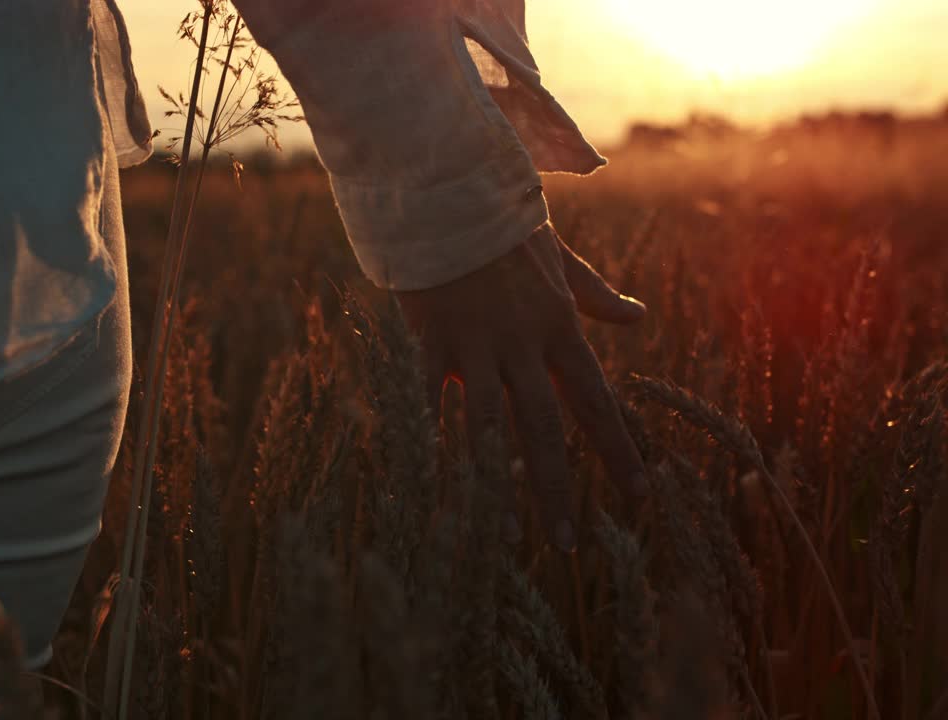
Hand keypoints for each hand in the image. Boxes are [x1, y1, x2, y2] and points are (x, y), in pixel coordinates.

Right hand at [394, 221, 647, 551]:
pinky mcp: (430, 338)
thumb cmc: (500, 217)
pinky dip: (423, 439)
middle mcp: (523, 343)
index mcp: (557, 327)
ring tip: (506, 536)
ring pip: (490, 425)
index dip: (618, 451)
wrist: (448, 181)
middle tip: (572, 544)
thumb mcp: (558, 255)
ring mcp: (475, 344)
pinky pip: (425, 399)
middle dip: (559, 487)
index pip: (595, 400)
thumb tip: (638, 317)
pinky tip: (423, 484)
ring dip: (497, 483)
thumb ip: (593, 294)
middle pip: (547, 428)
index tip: (640, 495)